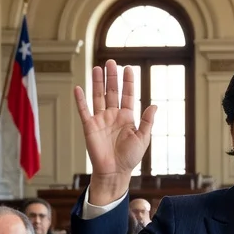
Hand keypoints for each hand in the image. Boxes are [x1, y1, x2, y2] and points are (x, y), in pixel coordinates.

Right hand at [74, 60, 156, 203]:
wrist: (114, 172)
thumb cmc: (130, 157)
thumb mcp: (143, 138)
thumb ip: (147, 122)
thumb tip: (154, 106)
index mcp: (127, 117)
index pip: (127, 95)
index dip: (128, 82)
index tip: (128, 68)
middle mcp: (113, 115)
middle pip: (112, 91)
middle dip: (111, 77)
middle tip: (111, 62)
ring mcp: (100, 120)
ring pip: (98, 96)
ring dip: (97, 82)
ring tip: (97, 68)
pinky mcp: (89, 126)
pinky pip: (84, 110)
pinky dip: (80, 100)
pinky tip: (79, 88)